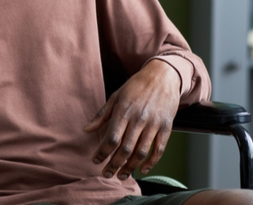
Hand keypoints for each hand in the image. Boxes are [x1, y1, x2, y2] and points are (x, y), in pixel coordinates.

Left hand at [84, 59, 180, 179]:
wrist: (163, 76)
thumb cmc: (136, 86)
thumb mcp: (116, 96)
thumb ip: (101, 115)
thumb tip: (86, 130)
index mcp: (124, 112)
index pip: (111, 138)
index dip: (102, 153)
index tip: (95, 161)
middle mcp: (139, 120)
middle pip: (125, 149)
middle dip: (114, 165)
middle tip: (106, 174)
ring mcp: (154, 125)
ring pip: (141, 152)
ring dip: (130, 167)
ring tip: (122, 175)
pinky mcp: (166, 128)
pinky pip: (159, 150)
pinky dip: (151, 163)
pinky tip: (143, 170)